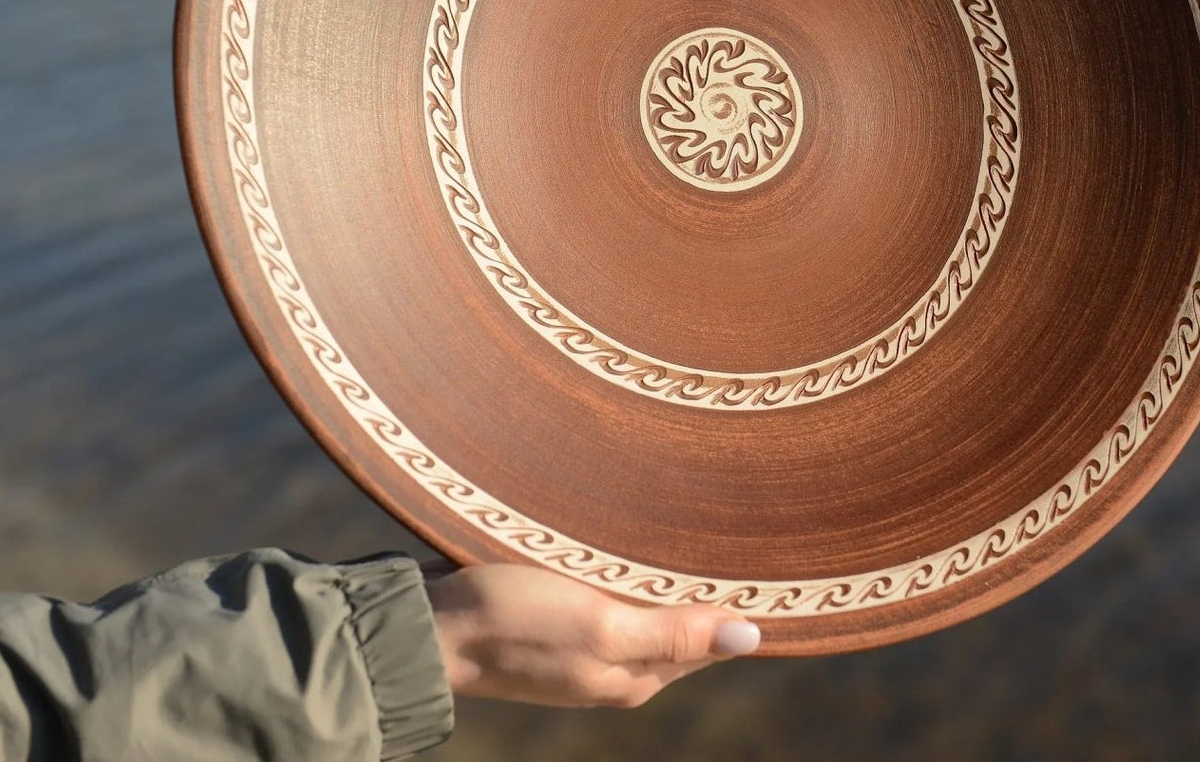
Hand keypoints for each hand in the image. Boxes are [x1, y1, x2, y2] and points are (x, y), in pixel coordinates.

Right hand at [425, 563, 761, 707]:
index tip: (771, 561)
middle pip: (679, 626)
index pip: (709, 643)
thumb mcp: (600, 624)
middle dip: (706, 590)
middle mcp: (615, 667)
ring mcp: (581, 646)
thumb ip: (673, 632)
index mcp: (636, 675)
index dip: (738, 606)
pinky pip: (606, 596)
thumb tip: (751, 638)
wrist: (428, 626)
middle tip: (739, 530)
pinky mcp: (552, 622)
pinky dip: (624, 572)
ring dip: (664, 577)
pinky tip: (627, 540)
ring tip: (694, 525)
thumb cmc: (513, 622)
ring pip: (642, 608)